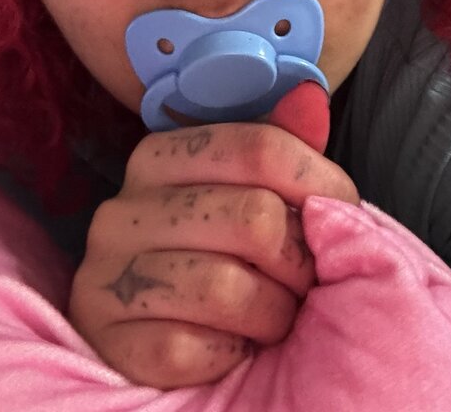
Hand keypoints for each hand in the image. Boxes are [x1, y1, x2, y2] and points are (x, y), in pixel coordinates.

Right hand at [69, 83, 356, 388]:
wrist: (160, 335)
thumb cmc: (220, 253)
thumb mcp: (249, 190)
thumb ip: (283, 146)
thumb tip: (310, 97)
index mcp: (161, 156)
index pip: (260, 148)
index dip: (319, 182)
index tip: (344, 212)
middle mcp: (124, 207)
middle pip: (254, 217)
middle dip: (299, 260)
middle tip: (305, 281)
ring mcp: (106, 273)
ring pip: (225, 287)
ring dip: (271, 313)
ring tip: (273, 318)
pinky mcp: (108, 339)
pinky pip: (189, 348)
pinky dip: (228, 354)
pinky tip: (230, 346)